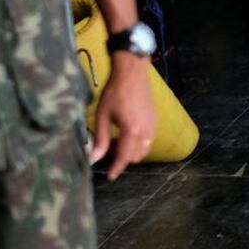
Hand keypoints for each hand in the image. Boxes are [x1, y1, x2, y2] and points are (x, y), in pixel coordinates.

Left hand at [90, 51, 156, 180]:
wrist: (132, 73)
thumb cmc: (115, 92)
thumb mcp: (103, 115)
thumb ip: (100, 139)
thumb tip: (93, 158)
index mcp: (132, 131)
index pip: (124, 157)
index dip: (116, 168)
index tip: (110, 176)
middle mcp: (146, 131)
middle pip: (136, 156)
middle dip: (124, 159)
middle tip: (109, 152)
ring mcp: (153, 126)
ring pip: (145, 149)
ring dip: (132, 151)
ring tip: (118, 142)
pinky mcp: (155, 120)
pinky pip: (149, 140)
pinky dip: (139, 143)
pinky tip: (128, 133)